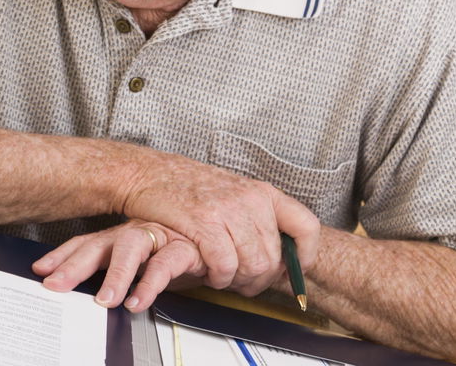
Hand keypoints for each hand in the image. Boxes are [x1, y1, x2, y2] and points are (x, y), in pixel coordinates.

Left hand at [33, 220, 206, 311]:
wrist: (219, 241)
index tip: (41, 270)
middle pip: (99, 244)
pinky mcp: (185, 246)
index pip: (85, 243)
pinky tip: (139, 301)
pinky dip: (151, 284)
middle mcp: (135, 234)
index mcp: (120, 238)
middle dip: (74, 264)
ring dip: (116, 275)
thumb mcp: (141, 264)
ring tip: (105, 300)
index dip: (62, 255)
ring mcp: (158, 237)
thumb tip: (85, 293)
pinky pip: (166, 264)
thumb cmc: (174, 252)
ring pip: (131, 248)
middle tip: (56, 285)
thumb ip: (116, 274)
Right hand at [115, 150, 318, 295]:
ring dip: (236, 281)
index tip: (295, 269)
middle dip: (258, 279)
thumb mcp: (233, 193)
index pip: (306, 226)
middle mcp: (250, 200)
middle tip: (241, 282)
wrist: (149, 173)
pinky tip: (208, 272)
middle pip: (274, 258)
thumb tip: (283, 255)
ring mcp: (227, 211)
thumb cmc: (188, 187)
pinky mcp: (203, 224)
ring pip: (251, 265)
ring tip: (222, 276)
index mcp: (262, 192)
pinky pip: (224, 266)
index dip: (306, 255)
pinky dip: (217, 278)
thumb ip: (258, 218)